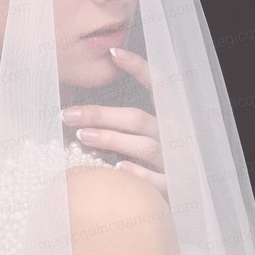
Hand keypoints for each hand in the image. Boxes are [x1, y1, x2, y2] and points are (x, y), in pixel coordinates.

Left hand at [61, 47, 167, 197]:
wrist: (185, 202)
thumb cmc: (156, 169)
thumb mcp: (144, 143)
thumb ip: (124, 128)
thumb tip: (81, 115)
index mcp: (168, 120)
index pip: (158, 88)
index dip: (139, 69)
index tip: (114, 53)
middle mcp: (174, 137)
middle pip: (137, 119)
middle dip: (102, 114)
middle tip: (69, 114)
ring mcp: (177, 162)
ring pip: (144, 146)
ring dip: (113, 139)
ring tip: (84, 136)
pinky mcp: (177, 188)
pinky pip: (159, 181)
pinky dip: (139, 174)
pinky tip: (118, 169)